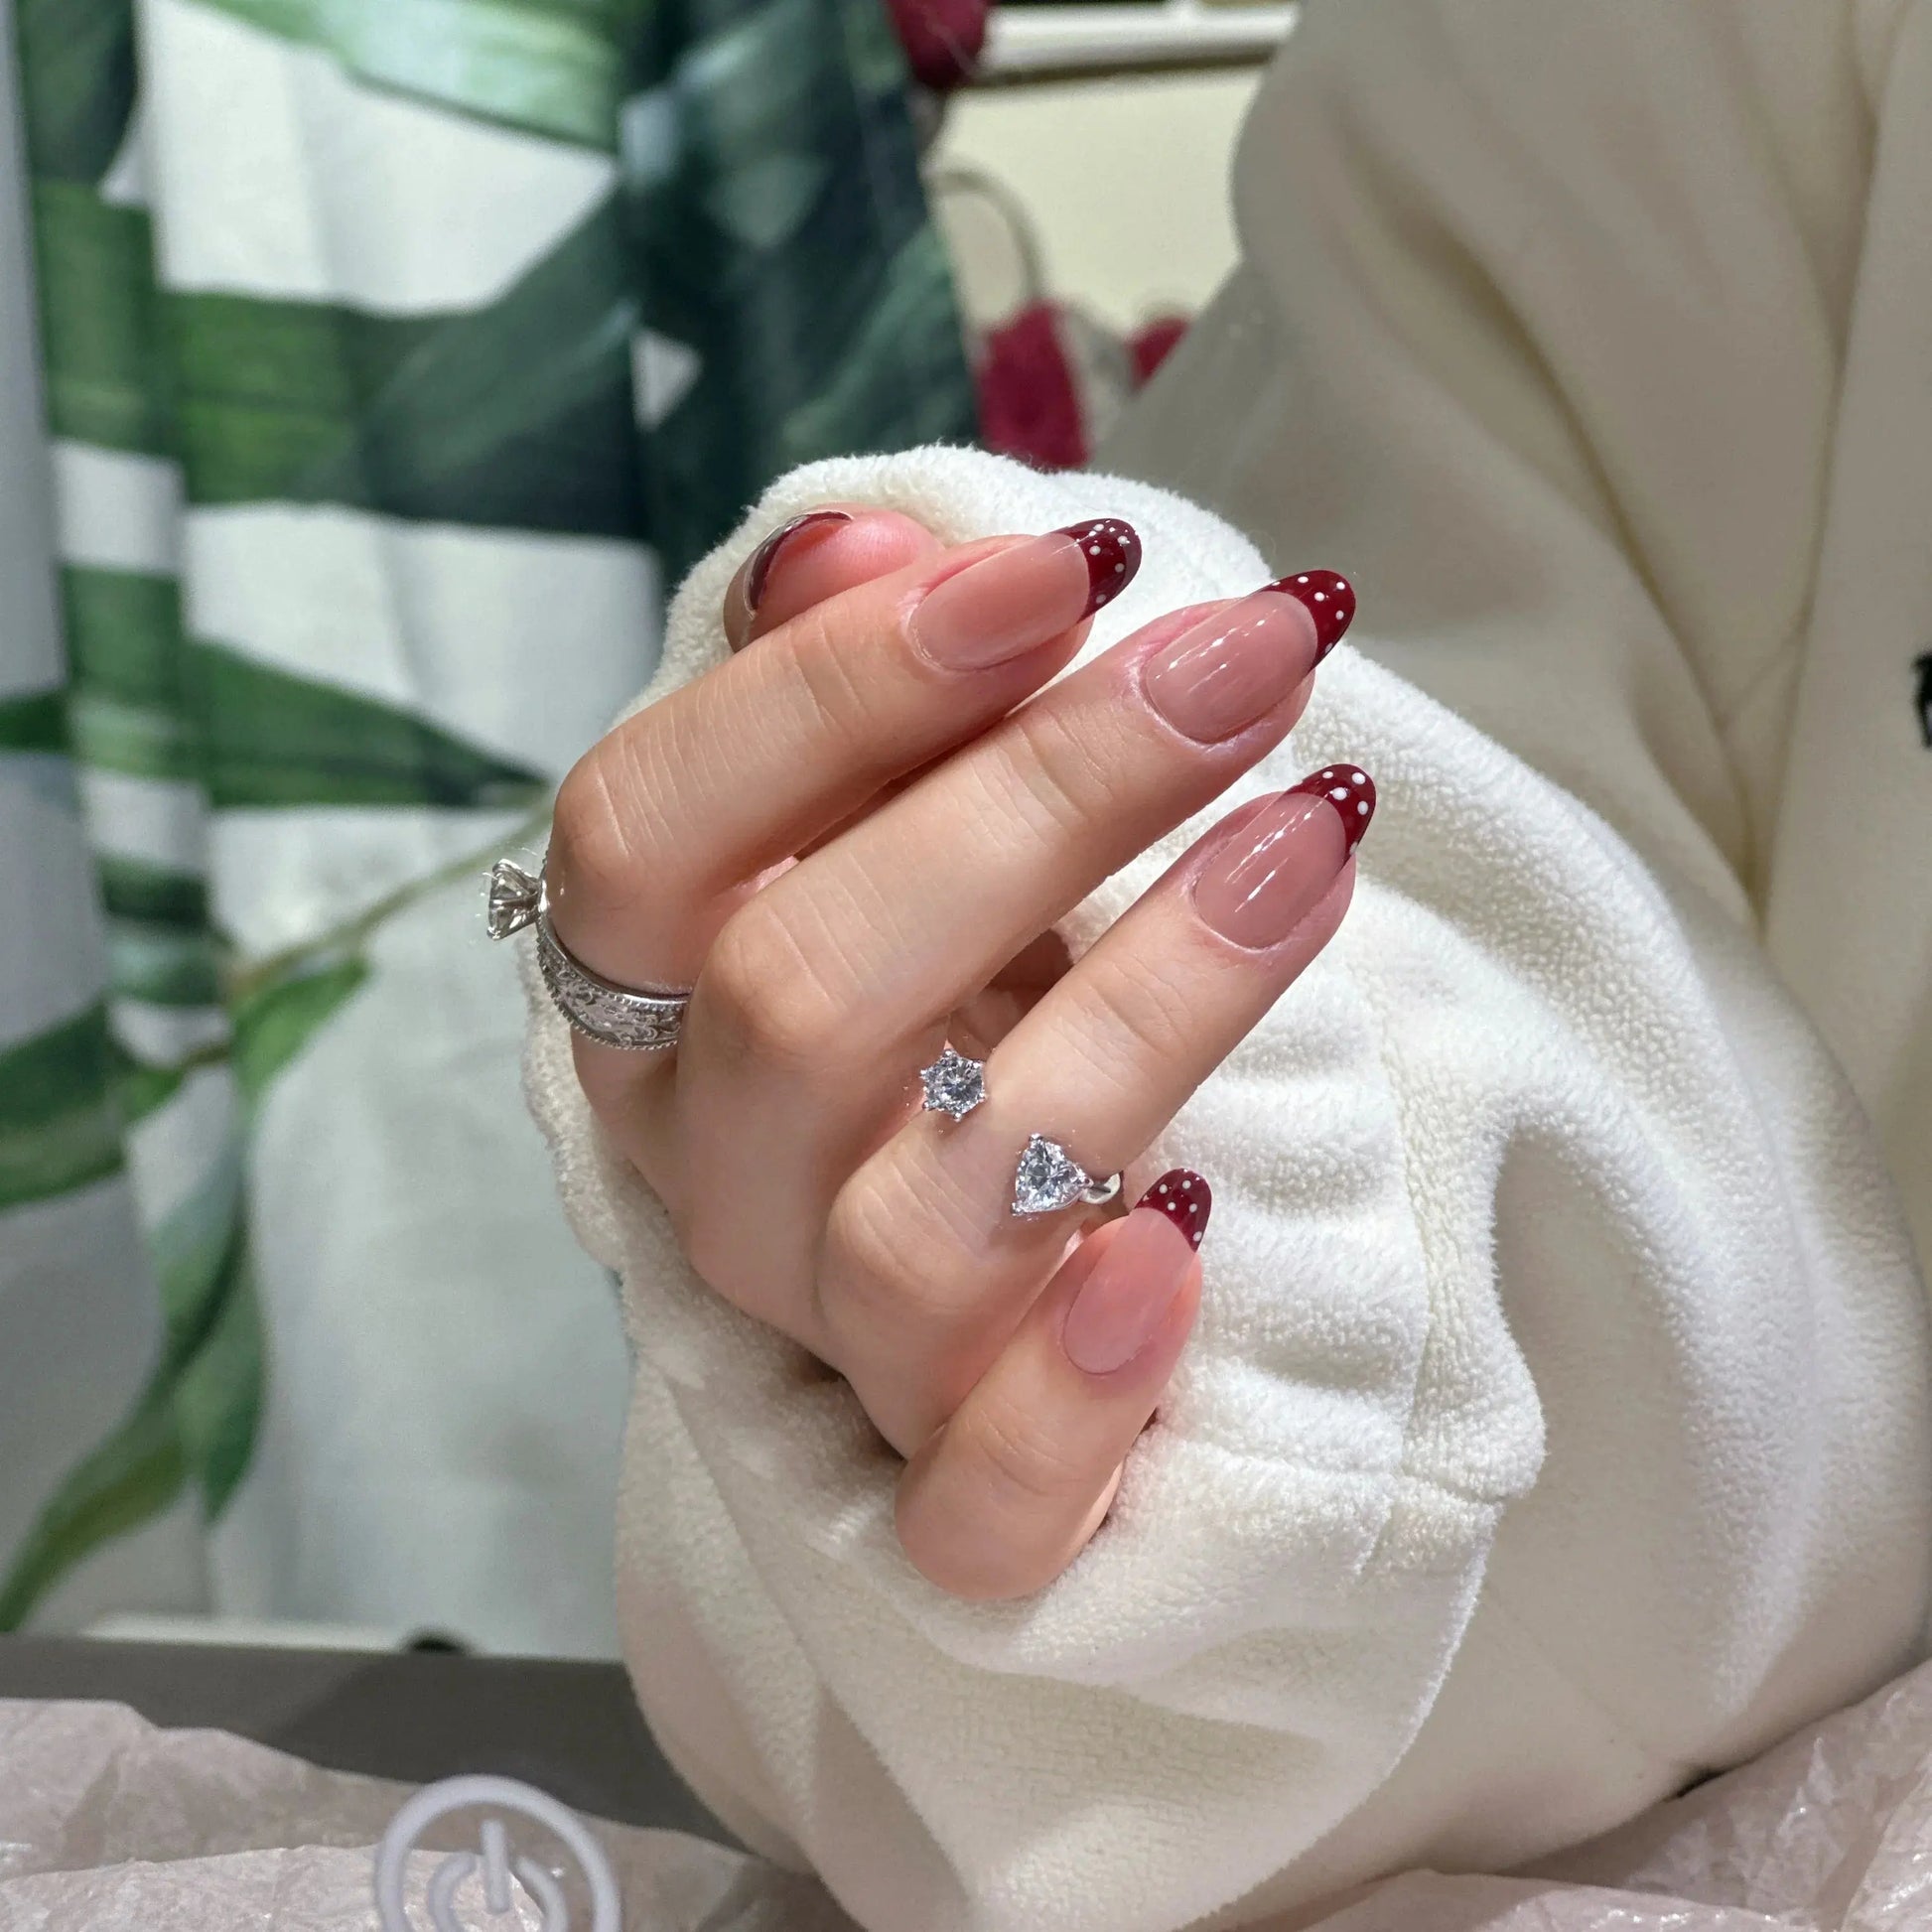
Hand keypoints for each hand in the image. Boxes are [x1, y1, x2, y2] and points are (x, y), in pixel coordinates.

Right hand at [546, 505, 1367, 1596]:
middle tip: (1248, 663)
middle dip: (1038, 802)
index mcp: (659, 1002)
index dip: (837, 690)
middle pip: (800, 998)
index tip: (1071, 567)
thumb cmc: (971, 1002)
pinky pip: (975, 1505)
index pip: (647, 835)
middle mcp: (715, 1179)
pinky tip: (1185, 1247)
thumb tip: (856, 544)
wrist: (1017, 1284)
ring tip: (1310, 841)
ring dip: (1136, 1014)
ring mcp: (826, 1349)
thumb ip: (868, 707)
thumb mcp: (914, 836)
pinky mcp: (949, 1504)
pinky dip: (1074, 1389)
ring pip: (920, 1221)